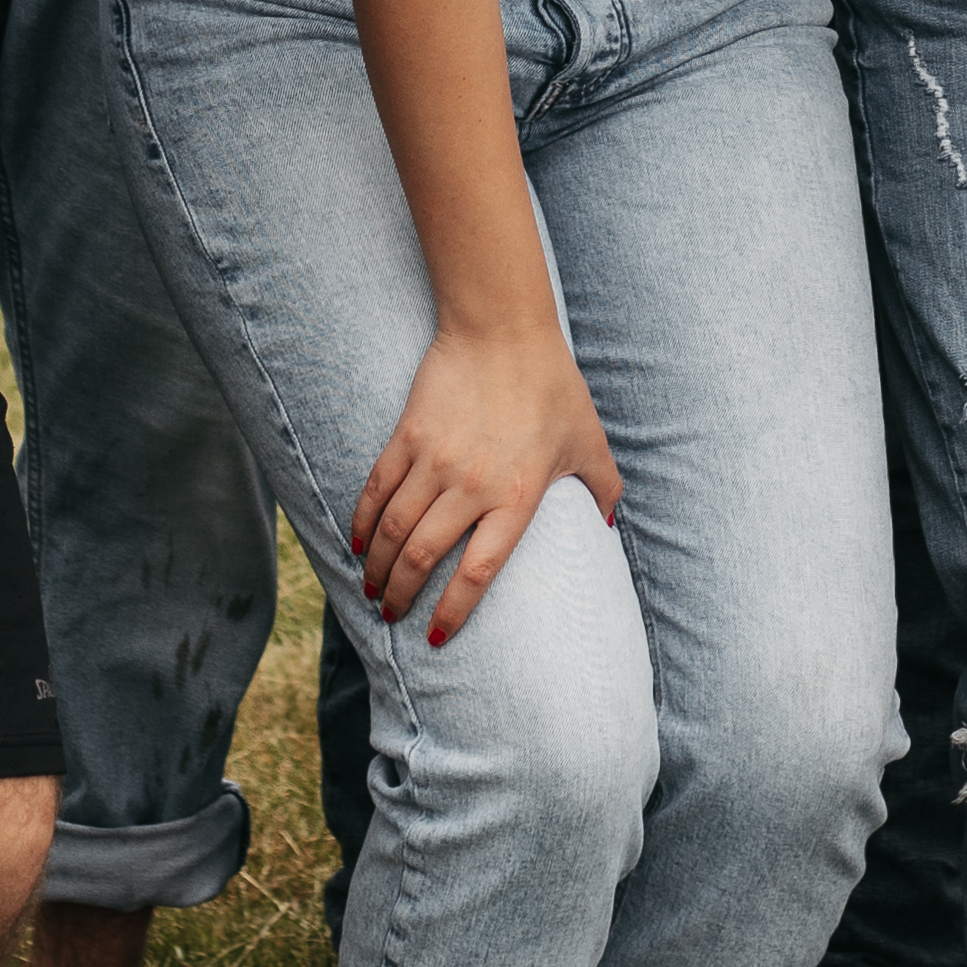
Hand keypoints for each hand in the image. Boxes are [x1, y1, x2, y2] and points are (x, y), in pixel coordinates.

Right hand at [354, 318, 620, 644]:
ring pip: (391, 531)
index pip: (477, 574)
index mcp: (517, 497)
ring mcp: (434, 461)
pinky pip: (376, 489)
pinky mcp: (408, 436)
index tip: (436, 638)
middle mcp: (472, 486)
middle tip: (392, 614)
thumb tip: (608, 526)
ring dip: (376, 568)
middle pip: (421, 558)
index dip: (452, 613)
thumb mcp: (589, 439)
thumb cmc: (553, 386)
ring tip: (373, 588)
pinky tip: (357, 542)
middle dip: (401, 596)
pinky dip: (361, 520)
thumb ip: (603, 487)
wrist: (503, 329)